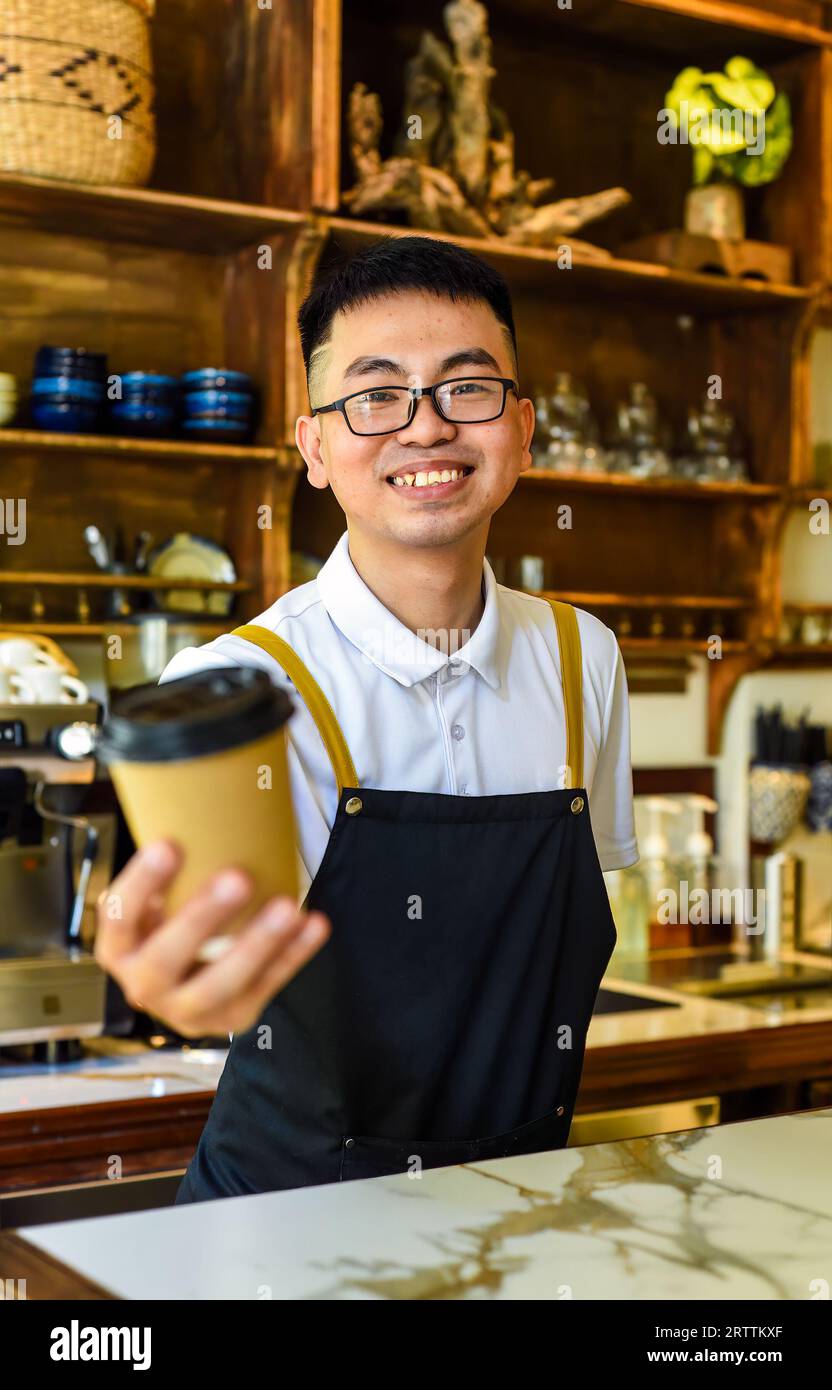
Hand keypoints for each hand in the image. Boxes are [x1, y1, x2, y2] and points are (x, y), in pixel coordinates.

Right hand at [94, 839, 330, 1037]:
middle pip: (165, 958)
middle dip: (202, 917)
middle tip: (238, 877)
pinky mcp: (232, 1018)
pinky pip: (267, 987)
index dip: (142, 882)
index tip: (169, 844)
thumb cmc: (173, 924)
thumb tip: (202, 799)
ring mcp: (188, 1010)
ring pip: (219, 985)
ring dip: (257, 944)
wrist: (189, 983)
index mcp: (119, 948)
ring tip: (287, 907)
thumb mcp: (158, 901)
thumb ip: (172, 871)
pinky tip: (313, 924)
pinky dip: (292, 954)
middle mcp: (144, 985)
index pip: (119, 917)